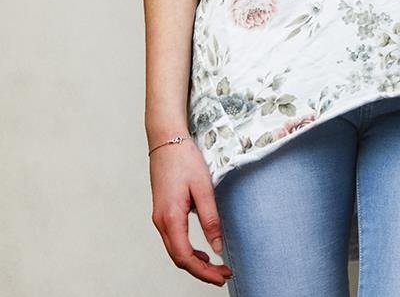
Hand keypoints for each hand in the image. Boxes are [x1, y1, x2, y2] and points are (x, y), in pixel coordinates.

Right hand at [149, 138, 232, 286]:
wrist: (167, 140)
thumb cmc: (184, 159)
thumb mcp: (203, 188)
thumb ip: (210, 219)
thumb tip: (217, 247)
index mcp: (170, 218)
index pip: (186, 258)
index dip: (204, 272)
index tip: (222, 276)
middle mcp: (161, 221)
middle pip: (179, 259)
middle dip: (201, 271)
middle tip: (223, 274)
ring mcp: (159, 217)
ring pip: (174, 251)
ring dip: (194, 262)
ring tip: (215, 266)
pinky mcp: (162, 212)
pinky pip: (173, 240)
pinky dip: (187, 251)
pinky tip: (200, 250)